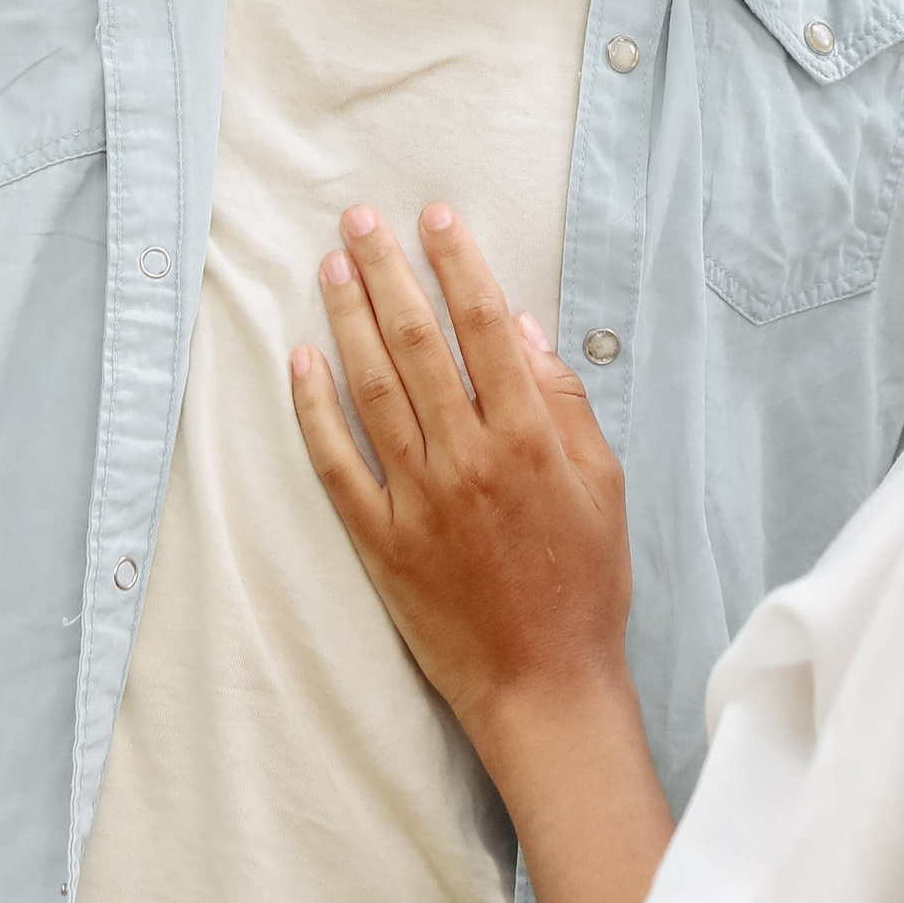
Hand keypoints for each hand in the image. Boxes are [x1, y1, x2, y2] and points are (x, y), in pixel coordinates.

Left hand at [290, 204, 633, 753]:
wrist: (545, 686)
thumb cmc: (586, 584)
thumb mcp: (603, 483)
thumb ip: (564, 403)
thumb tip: (522, 329)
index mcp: (528, 438)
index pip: (485, 325)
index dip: (458, 262)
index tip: (436, 216)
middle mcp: (468, 458)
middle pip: (419, 342)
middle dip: (388, 271)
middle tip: (360, 219)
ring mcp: (418, 500)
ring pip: (373, 389)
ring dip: (349, 320)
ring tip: (331, 267)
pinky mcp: (380, 542)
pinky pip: (336, 464)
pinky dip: (313, 410)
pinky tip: (299, 361)